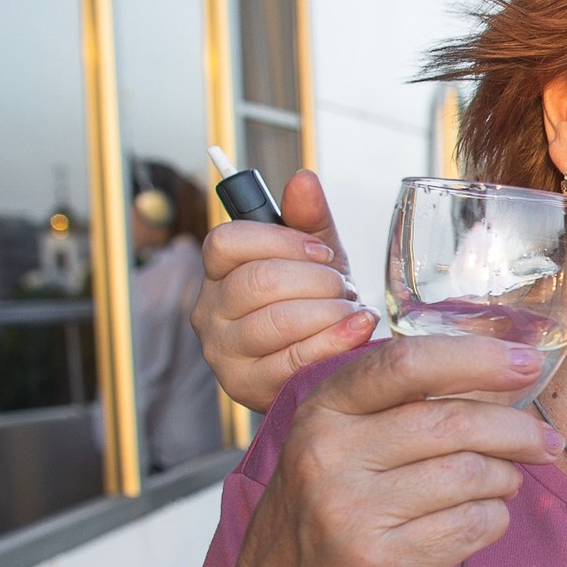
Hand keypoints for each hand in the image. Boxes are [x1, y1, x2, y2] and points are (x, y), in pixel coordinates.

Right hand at [195, 170, 374, 412]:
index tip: (325, 253)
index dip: (282, 241)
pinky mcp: (245, 387)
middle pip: (259, 281)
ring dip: (330, 312)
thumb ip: (309, 219)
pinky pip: (293, 359)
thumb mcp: (317, 258)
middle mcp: (208, 312)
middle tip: (346, 289)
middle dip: (318, 282)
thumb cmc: (317, 304)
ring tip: (352, 312)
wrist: (326, 363)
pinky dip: (335, 341)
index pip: (226, 242)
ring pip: (277, 320)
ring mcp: (222, 353)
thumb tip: (303, 179)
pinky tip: (358, 330)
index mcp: (218, 273)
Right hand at [223, 336, 561, 566]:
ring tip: (504, 483)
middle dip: (516, 429)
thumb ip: (392, 406)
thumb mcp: (331, 445)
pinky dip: (495, 519)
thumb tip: (498, 374)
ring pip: (472, 475)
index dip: (477, 358)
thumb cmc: (324, 513)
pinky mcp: (382, 563)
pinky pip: (472, 525)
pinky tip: (485, 518)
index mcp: (321, 412)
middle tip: (545, 441)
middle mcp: (329, 456)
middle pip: (453, 422)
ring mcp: (352, 513)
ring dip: (506, 478)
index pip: (406, 364)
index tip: (527, 363)